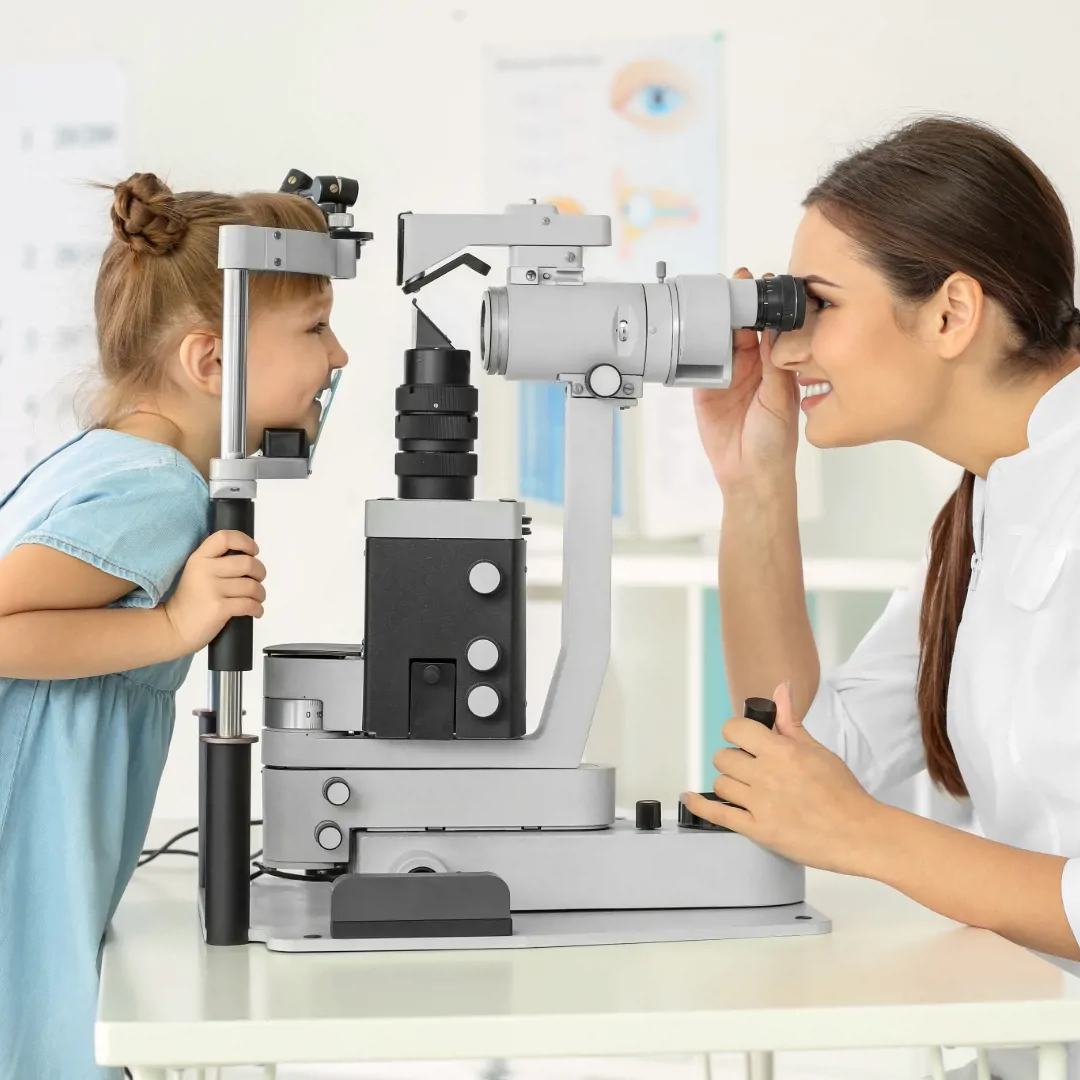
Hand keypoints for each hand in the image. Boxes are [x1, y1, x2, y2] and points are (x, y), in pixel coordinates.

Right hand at [163, 531, 265, 654]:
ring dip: (260, 593)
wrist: (173, 628)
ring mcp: (211, 589)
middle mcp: (205, 570)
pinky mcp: (219, 608)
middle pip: (247, 563)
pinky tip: (255, 611)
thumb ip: (216, 562)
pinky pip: (249, 604)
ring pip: (252, 586)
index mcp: (199, 558)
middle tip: (258, 579)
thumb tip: (249, 558)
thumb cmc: (190, 601)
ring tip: (257, 598)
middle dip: (260, 572)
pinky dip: (257, 608)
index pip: (225, 538)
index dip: (245, 542)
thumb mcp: (196, 573)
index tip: (254, 551)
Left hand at [682, 682, 881, 875]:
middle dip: (733, 759)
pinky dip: (700, 806)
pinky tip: (690, 798)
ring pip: (720, 784)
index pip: (736, 730)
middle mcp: (766, 775)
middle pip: (724, 757)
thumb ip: (791, 722)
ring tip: (743, 787)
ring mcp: (760, 804)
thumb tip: (780, 690)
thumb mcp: (817, 750)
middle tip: (749, 767)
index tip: (743, 739)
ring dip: (728, 783)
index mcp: (781, 751)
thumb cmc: (842, 792)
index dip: (737, 733)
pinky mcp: (758, 830)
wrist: (858, 833)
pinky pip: (718, 815)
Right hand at [693, 269, 800, 489]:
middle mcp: (751, 366)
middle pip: (742, 326)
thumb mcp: (780, 397)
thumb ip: (774, 363)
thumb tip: (773, 328)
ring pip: (719, 339)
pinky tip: (695, 332)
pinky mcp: (703, 388)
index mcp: (775, 365)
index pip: (769, 326)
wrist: (749, 474)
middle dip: (738, 304)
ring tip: (715, 301)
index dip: (764, 305)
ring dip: (717, 321)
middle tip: (735, 283)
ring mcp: (726, 375)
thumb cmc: (775, 442)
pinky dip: (695, 347)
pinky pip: (697, 362)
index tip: (762, 284)